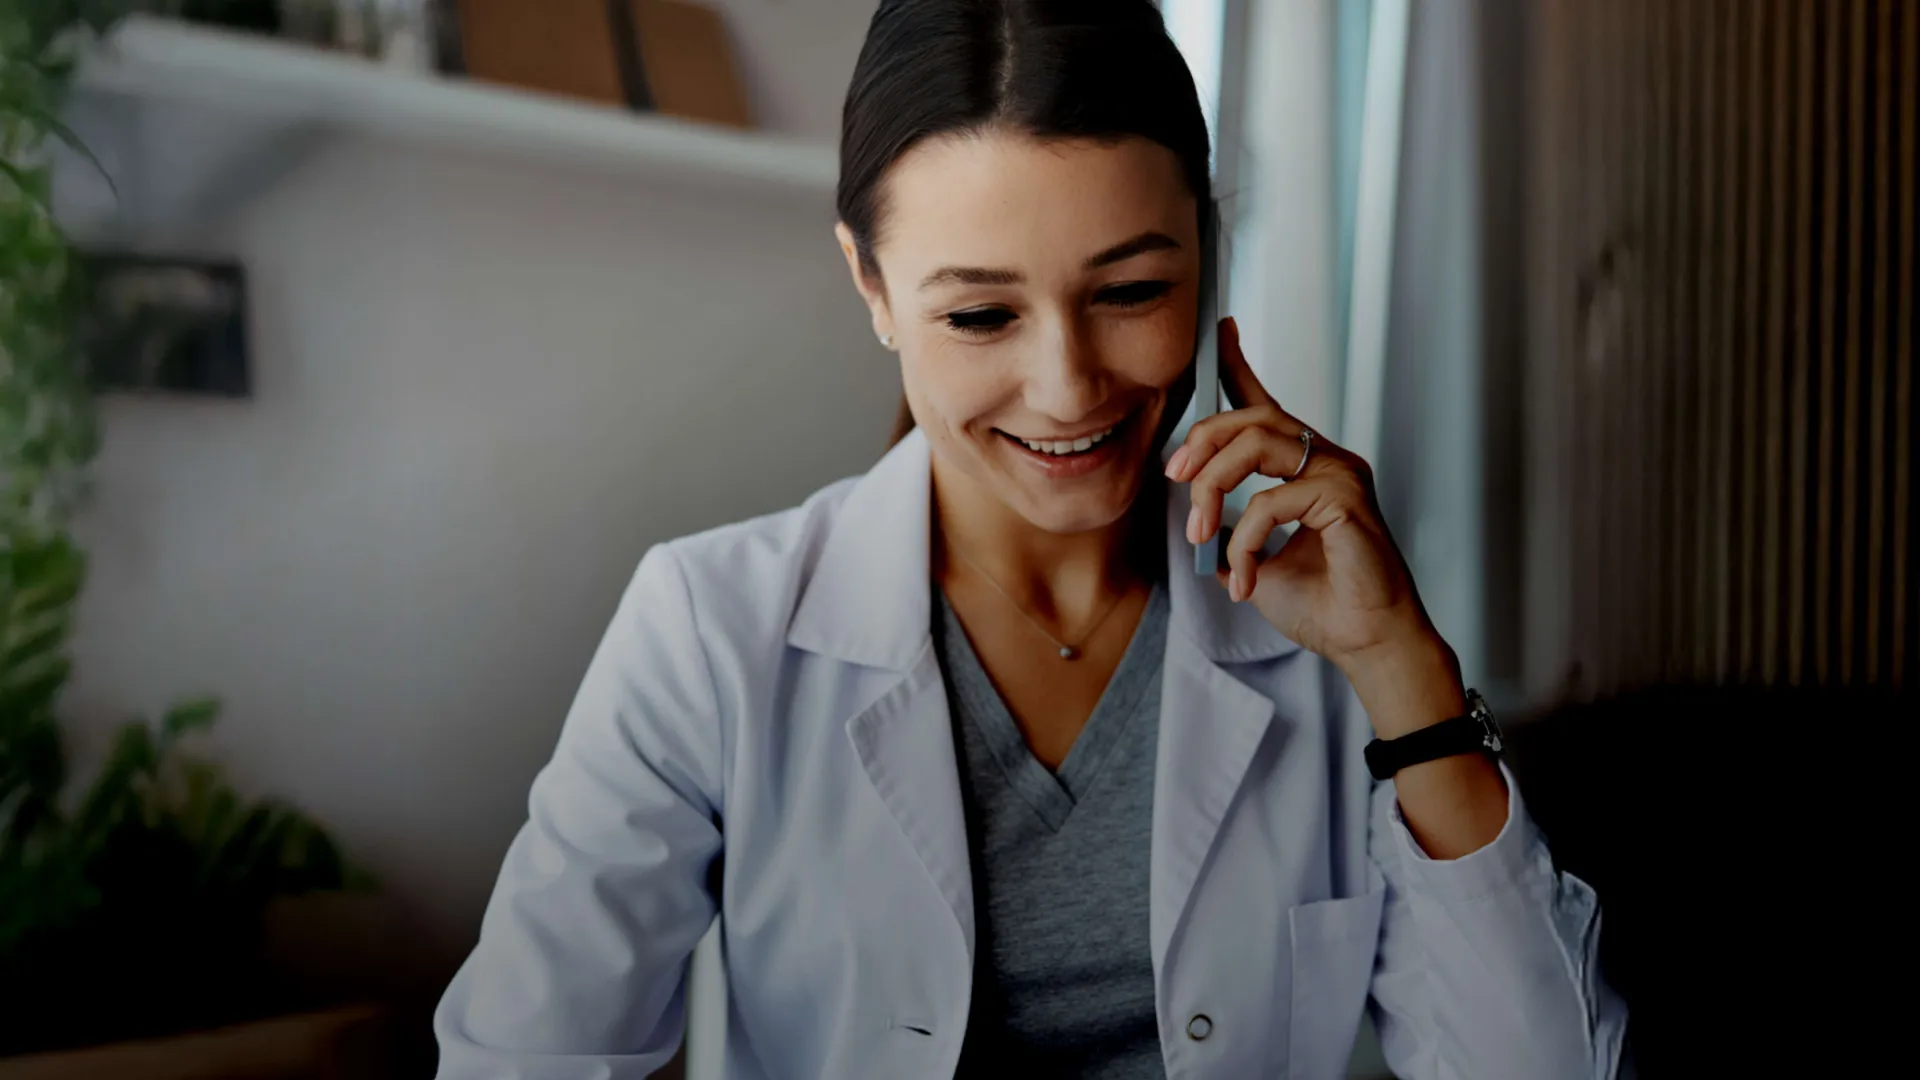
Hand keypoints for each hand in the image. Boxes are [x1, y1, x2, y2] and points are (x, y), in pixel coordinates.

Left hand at [1163, 318, 1460, 729]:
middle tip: (1175, 480)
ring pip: (1258, 443)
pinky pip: (1273, 500)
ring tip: (1202, 534)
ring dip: (1214, 487)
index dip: (1239, 364)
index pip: (1266, 404)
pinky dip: (1246, 540)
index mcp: (1304, 467)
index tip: (1219, 329)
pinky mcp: (1346, 499)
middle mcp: (1326, 459)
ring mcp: (1340, 474)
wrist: (1364, 642)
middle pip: (1252, 416)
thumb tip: (1195, 514)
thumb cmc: (1321, 605)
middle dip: (1202, 442)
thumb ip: (1227, 528)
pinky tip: (1246, 576)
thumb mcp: (1252, 559)